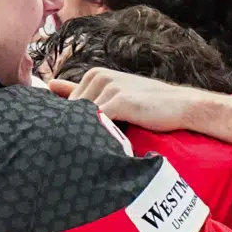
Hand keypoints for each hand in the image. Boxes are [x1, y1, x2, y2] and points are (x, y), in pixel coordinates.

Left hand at [60, 68, 231, 144]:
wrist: (182, 105)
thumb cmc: (149, 105)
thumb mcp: (114, 95)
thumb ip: (82, 92)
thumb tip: (50, 86)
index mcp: (94, 75)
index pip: (67, 105)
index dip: (68, 126)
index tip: (69, 141)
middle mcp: (97, 77)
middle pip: (70, 113)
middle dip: (73, 132)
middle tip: (78, 152)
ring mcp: (107, 88)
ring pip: (82, 119)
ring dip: (83, 138)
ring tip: (89, 156)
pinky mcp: (118, 101)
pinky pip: (97, 123)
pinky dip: (97, 138)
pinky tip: (101, 153)